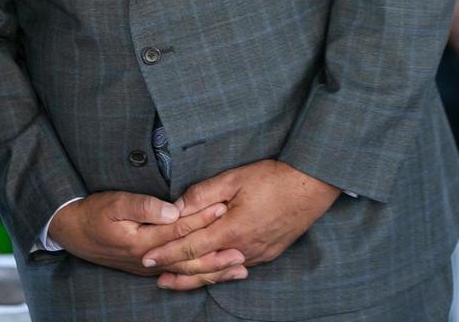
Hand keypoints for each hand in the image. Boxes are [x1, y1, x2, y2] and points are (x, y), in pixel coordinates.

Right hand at [47, 191, 246, 285]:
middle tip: (244, 252)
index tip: (224, 208)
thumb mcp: (114, 203)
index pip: (179, 229)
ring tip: (239, 269)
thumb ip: (144, 207)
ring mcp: (149, 267)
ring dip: (214, 271)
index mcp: (143, 241)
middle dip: (218, 256)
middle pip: (189, 259)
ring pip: (187, 272)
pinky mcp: (148, 268)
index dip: (202, 218)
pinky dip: (198, 276)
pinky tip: (213, 275)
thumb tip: (172, 210)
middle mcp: (149, 260)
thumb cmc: (92, 213)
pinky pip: (179, 274)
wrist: (72, 232)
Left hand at [142, 160, 339, 288]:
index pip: (190, 246)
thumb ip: (202, 194)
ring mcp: (257, 254)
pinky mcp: (268, 254)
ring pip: (220, 270)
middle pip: (203, 266)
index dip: (167, 252)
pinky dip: (219, 271)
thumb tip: (176, 207)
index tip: (147, 256)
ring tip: (176, 280)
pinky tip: (210, 272)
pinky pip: (237, 266)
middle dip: (177, 272)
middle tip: (154, 275)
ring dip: (196, 275)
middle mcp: (243, 248)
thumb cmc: (272, 179)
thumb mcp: (232, 179)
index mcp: (231, 230)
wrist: (311, 186)